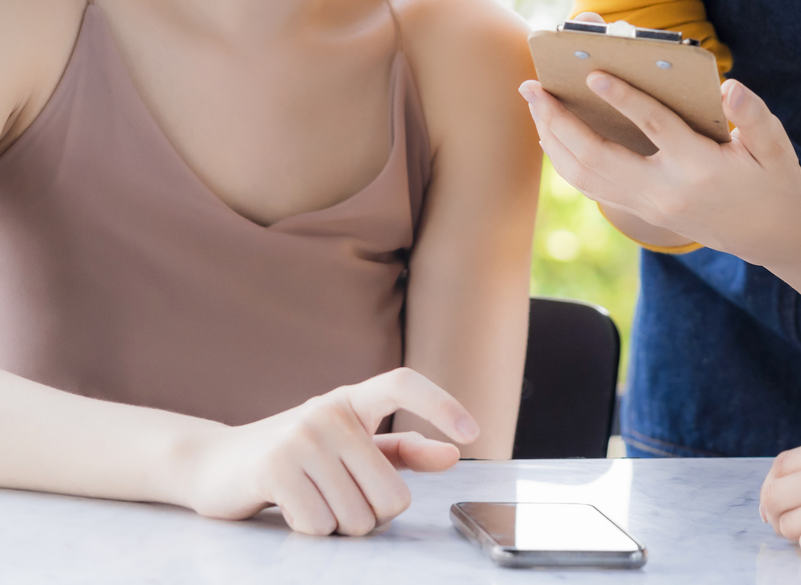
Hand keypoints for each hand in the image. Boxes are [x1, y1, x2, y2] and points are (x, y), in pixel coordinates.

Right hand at [176, 368, 473, 535]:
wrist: (213, 464)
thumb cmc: (294, 456)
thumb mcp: (348, 446)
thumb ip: (400, 450)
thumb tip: (453, 454)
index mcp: (351, 400)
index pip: (403, 384)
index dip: (441, 405)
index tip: (473, 434)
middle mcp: (328, 412)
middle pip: (390, 493)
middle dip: (373, 515)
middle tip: (345, 504)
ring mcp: (299, 438)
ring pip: (356, 516)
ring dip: (339, 526)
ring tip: (313, 502)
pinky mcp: (273, 469)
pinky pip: (319, 524)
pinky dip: (310, 529)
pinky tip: (291, 508)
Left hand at [519, 72, 800, 265]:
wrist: (771, 235)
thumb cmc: (773, 181)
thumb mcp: (776, 147)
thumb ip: (755, 116)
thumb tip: (731, 86)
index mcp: (700, 167)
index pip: (655, 128)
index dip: (624, 100)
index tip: (593, 75)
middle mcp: (665, 191)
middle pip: (598, 157)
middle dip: (559, 121)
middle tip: (532, 85)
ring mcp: (649, 206)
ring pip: (585, 176)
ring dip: (553, 138)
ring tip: (534, 102)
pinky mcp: (642, 212)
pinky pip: (591, 187)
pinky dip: (565, 159)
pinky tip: (552, 134)